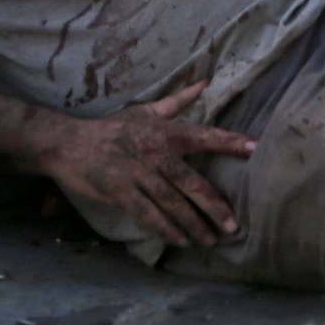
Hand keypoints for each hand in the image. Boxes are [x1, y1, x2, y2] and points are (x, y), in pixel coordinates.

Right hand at [37, 80, 257, 246]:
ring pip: (173, 205)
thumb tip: (204, 84)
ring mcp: (138, 173)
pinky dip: (166, 230)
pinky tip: (179, 240)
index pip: (204, 137)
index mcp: (164, 132)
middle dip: (215, 207)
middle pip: (193, 184)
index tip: (256, 148)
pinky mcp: (121, 191)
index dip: (230, 142)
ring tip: (209, 240)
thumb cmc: (111, 129)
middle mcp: (155, 152)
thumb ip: (176, 101)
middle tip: (232, 227)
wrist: (68, 143)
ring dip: (193, 225)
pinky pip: (149, 215)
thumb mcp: (144, 111)